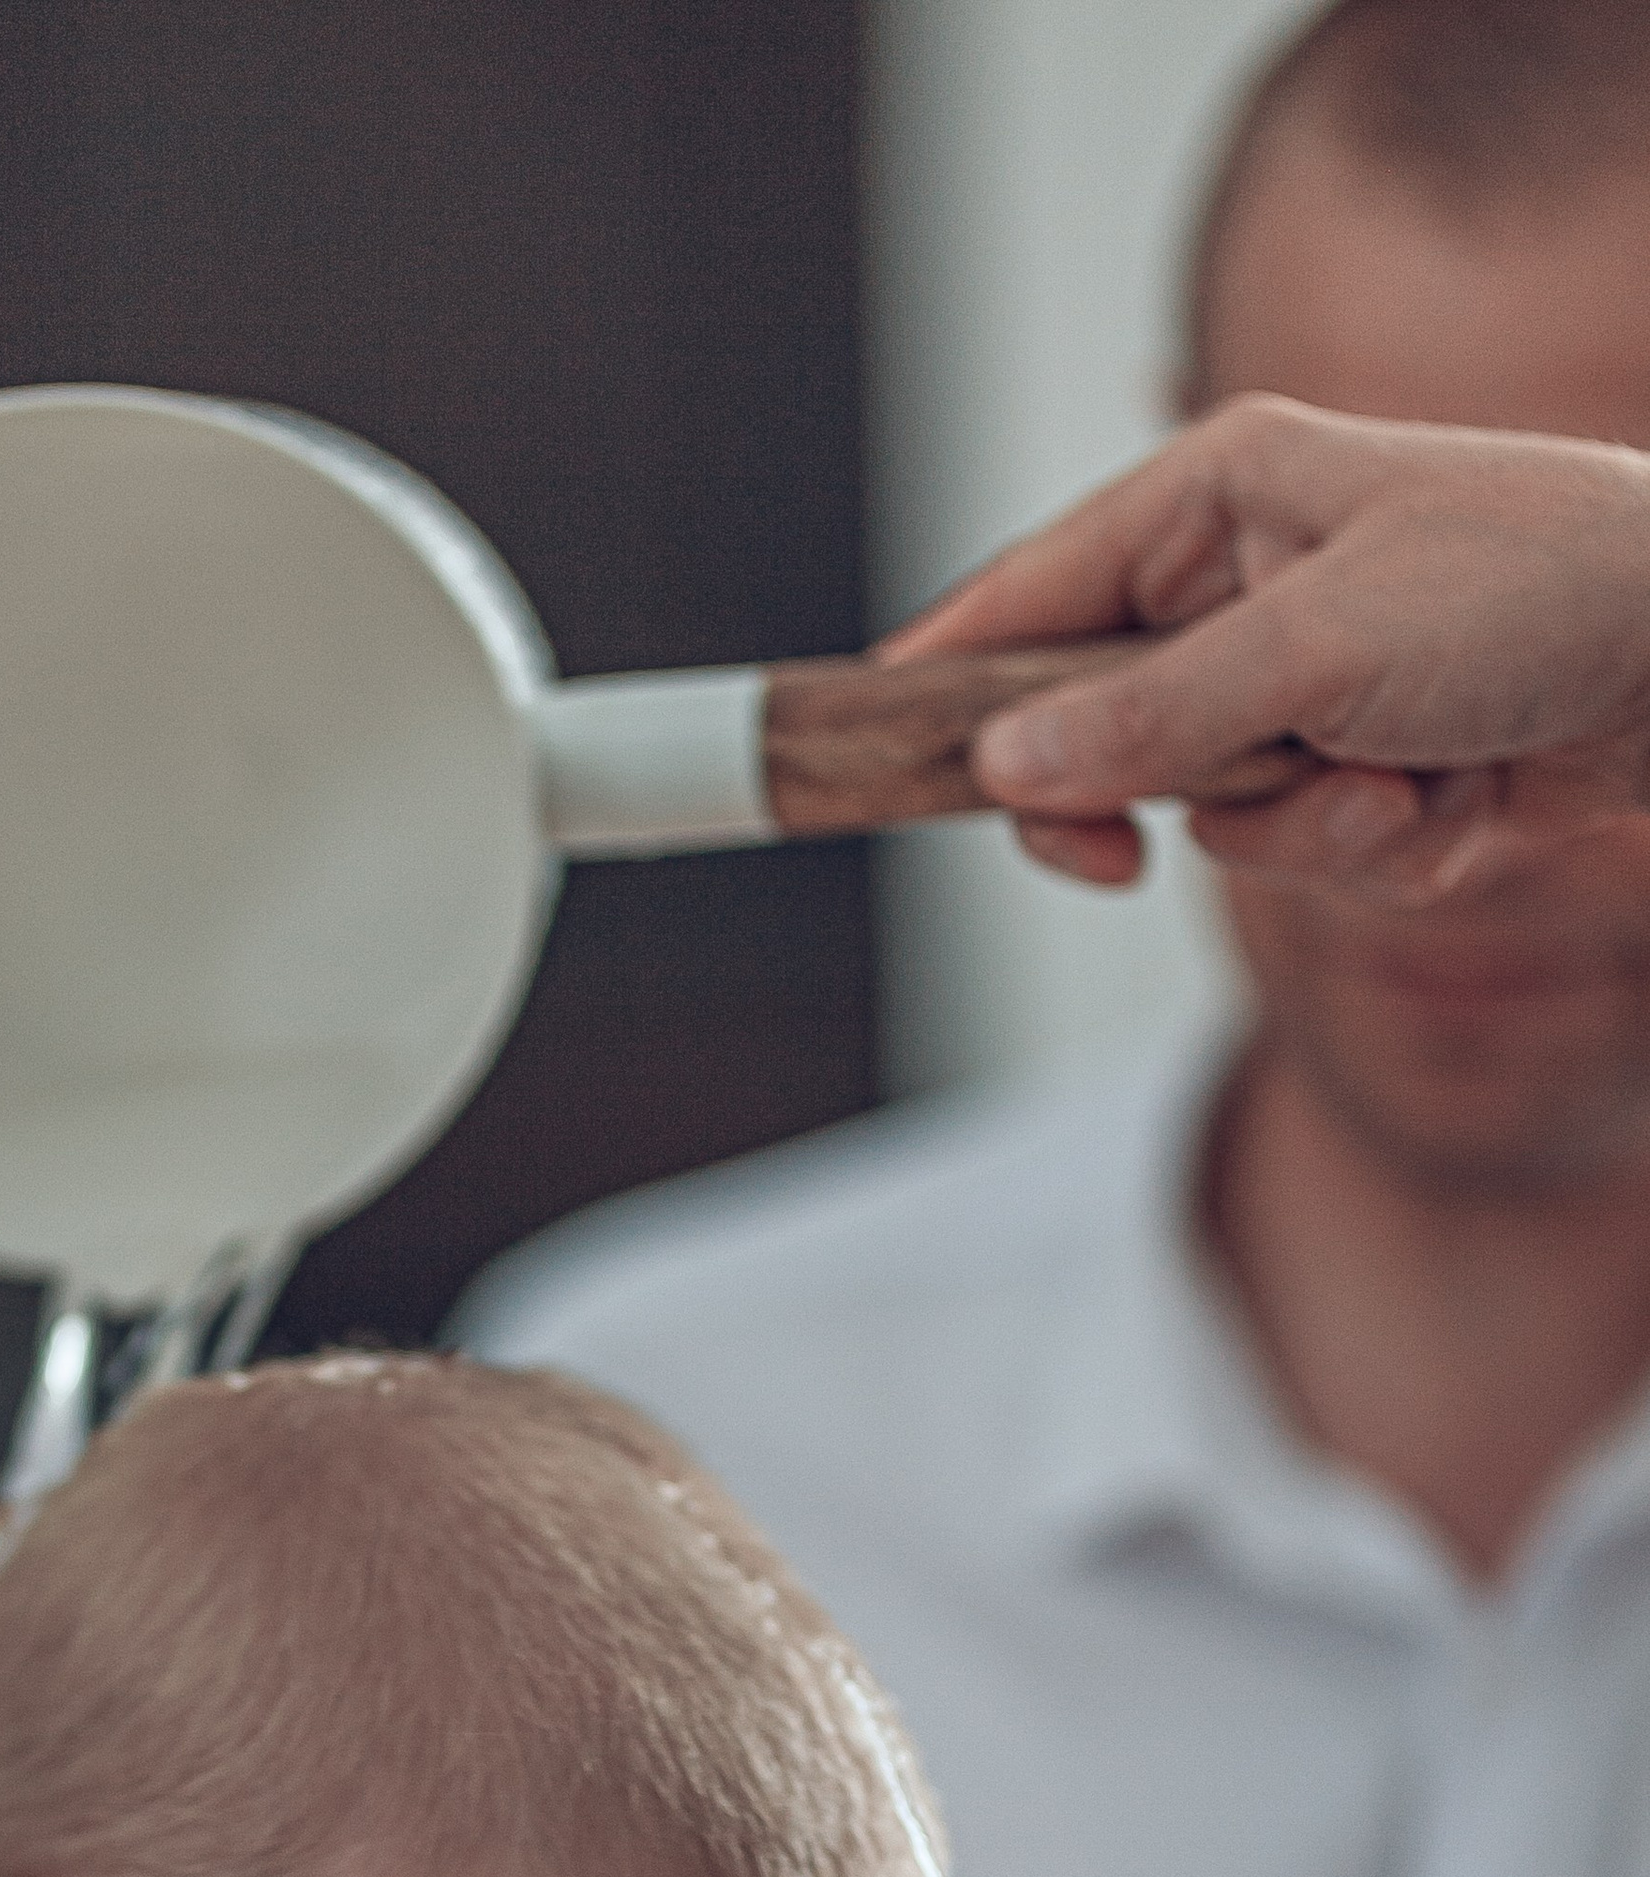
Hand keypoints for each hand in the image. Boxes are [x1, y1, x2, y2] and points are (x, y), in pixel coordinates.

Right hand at [885, 393, 1649, 896]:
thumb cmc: (1536, 592)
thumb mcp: (1320, 650)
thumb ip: (1149, 720)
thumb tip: (1004, 766)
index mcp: (1219, 498)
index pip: (1027, 596)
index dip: (942, 681)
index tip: (863, 756)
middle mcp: (1248, 585)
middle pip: (1096, 732)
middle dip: (1156, 800)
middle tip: (1121, 855)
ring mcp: (1306, 684)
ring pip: (1208, 818)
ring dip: (1304, 832)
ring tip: (1402, 784)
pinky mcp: (1366, 766)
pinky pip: (1304, 850)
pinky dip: (1377, 852)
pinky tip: (1454, 803)